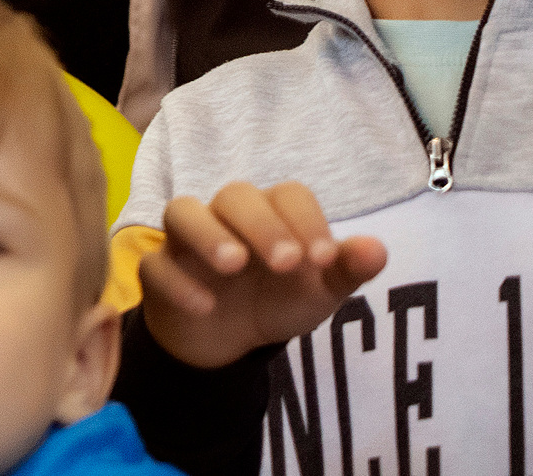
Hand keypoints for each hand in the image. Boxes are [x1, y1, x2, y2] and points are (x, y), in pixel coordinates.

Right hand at [139, 181, 387, 368]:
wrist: (227, 337)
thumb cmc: (276, 300)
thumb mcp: (318, 291)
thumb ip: (346, 270)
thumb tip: (377, 250)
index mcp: (270, 214)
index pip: (287, 194)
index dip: (306, 219)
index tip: (321, 259)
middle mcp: (224, 216)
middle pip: (234, 194)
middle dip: (261, 224)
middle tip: (285, 263)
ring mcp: (186, 240)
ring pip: (181, 211)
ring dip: (207, 233)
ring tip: (234, 265)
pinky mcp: (158, 269)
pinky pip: (155, 263)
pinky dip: (177, 280)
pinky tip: (205, 306)